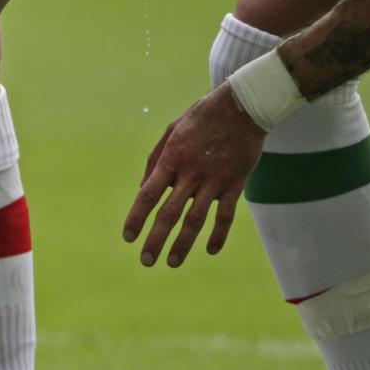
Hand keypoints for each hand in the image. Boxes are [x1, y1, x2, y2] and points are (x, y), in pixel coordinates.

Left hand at [122, 83, 266, 266]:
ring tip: (172, 262)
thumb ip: (155, 160)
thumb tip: (142, 188)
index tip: (128, 237)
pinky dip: (218, 234)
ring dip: (183, 244)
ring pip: (196, 219)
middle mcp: (190, 173)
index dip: (136, 217)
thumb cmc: (201, 117)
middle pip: (169, 213)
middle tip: (147, 261)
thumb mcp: (171, 131)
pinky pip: (226, 215)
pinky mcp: (235, 183)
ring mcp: (214, 180)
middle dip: (156, 239)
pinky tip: (210, 250)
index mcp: (171, 159)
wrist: (241, 107)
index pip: (148, 194)